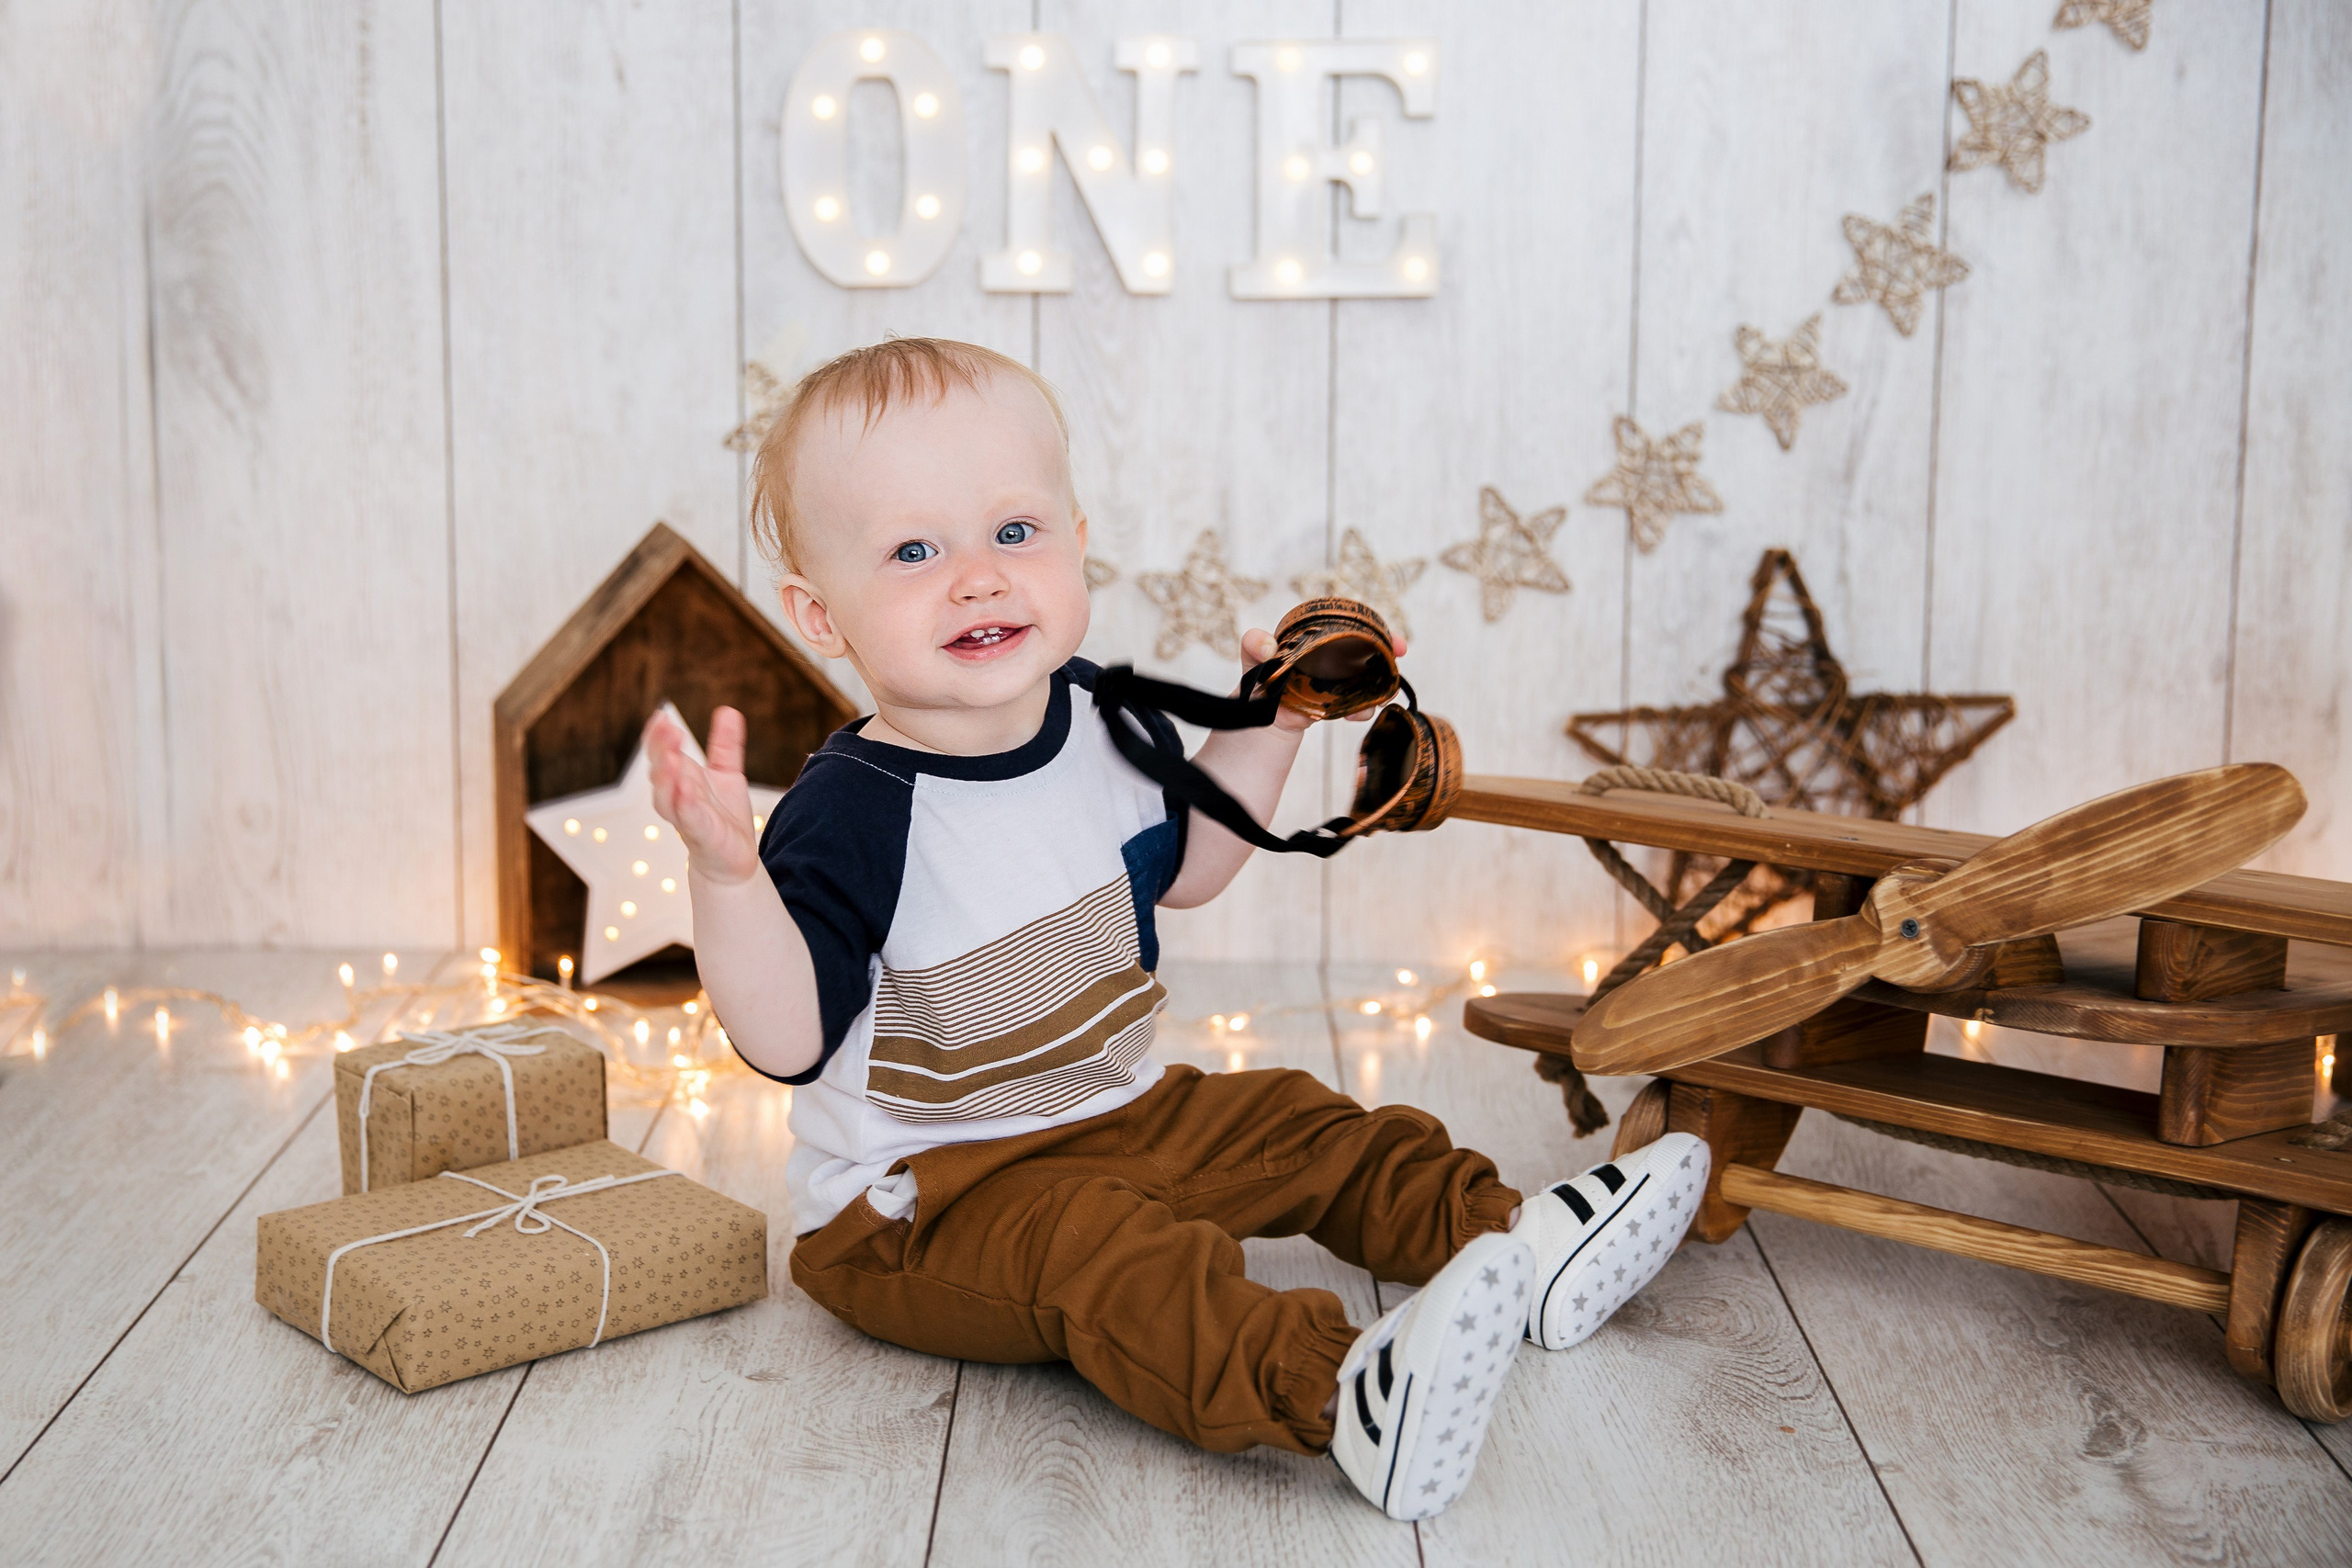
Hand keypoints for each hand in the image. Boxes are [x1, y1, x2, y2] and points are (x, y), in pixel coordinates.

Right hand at [647, 706, 761, 886]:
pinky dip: (684, 805)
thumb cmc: (723, 817)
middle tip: (669, 729)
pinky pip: (687, 819)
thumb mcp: (728, 774)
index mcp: (680, 777)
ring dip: (665, 778)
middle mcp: (676, 796)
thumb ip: (726, 745)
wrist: (734, 859)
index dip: (657, 736)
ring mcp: (685, 817)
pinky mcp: (699, 835)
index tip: (661, 716)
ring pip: (665, 797)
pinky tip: (686, 790)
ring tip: (671, 758)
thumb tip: (728, 710)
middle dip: (661, 750)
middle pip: (659, 770)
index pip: (661, 752)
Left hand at [1237, 627, 1408, 732]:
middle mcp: (1335, 654)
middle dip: (1388, 650)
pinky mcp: (1338, 702)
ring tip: (1368, 699)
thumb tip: (1268, 648)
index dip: (1374, 626)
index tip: (1392, 638)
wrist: (1260, 711)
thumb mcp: (1253, 655)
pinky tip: (1353, 714)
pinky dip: (1362, 708)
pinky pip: (1360, 703)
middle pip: (1370, 648)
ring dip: (1379, 685)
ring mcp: (1340, 679)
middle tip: (1398, 653)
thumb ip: (1253, 644)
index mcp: (1318, 635)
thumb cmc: (1260, 675)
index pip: (1351, 623)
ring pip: (1370, 677)